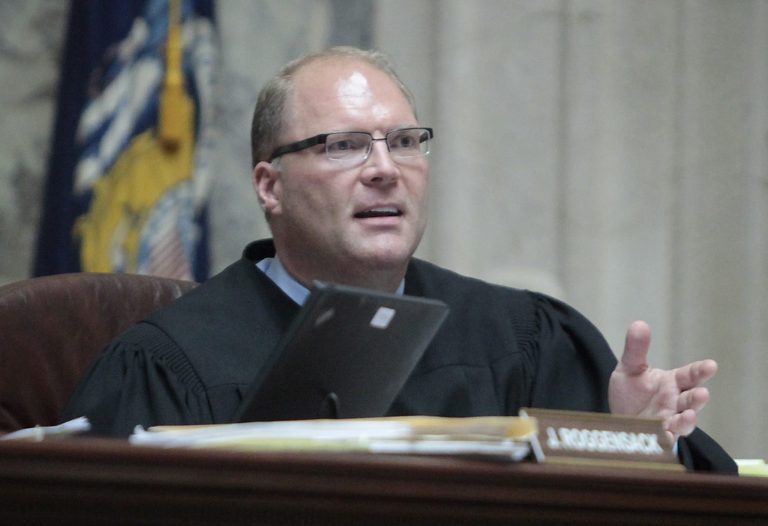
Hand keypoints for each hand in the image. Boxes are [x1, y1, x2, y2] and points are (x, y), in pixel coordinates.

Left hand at [608, 320, 716, 443]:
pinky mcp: (658, 436)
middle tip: (702, 393)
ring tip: (690, 414)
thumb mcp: (629, 368)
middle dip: (697, 397)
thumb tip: (639, 324)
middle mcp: (674, 402)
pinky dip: (669, 435)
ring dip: (688, 419)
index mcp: (672, 382)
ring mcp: (668, 420)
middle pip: (691, 399)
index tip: (711, 365)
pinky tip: (667, 432)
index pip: (690, 375)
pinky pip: (667, 437)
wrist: (618, 418)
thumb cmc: (630, 391)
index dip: (700, 371)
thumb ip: (636, 349)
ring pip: (683, 421)